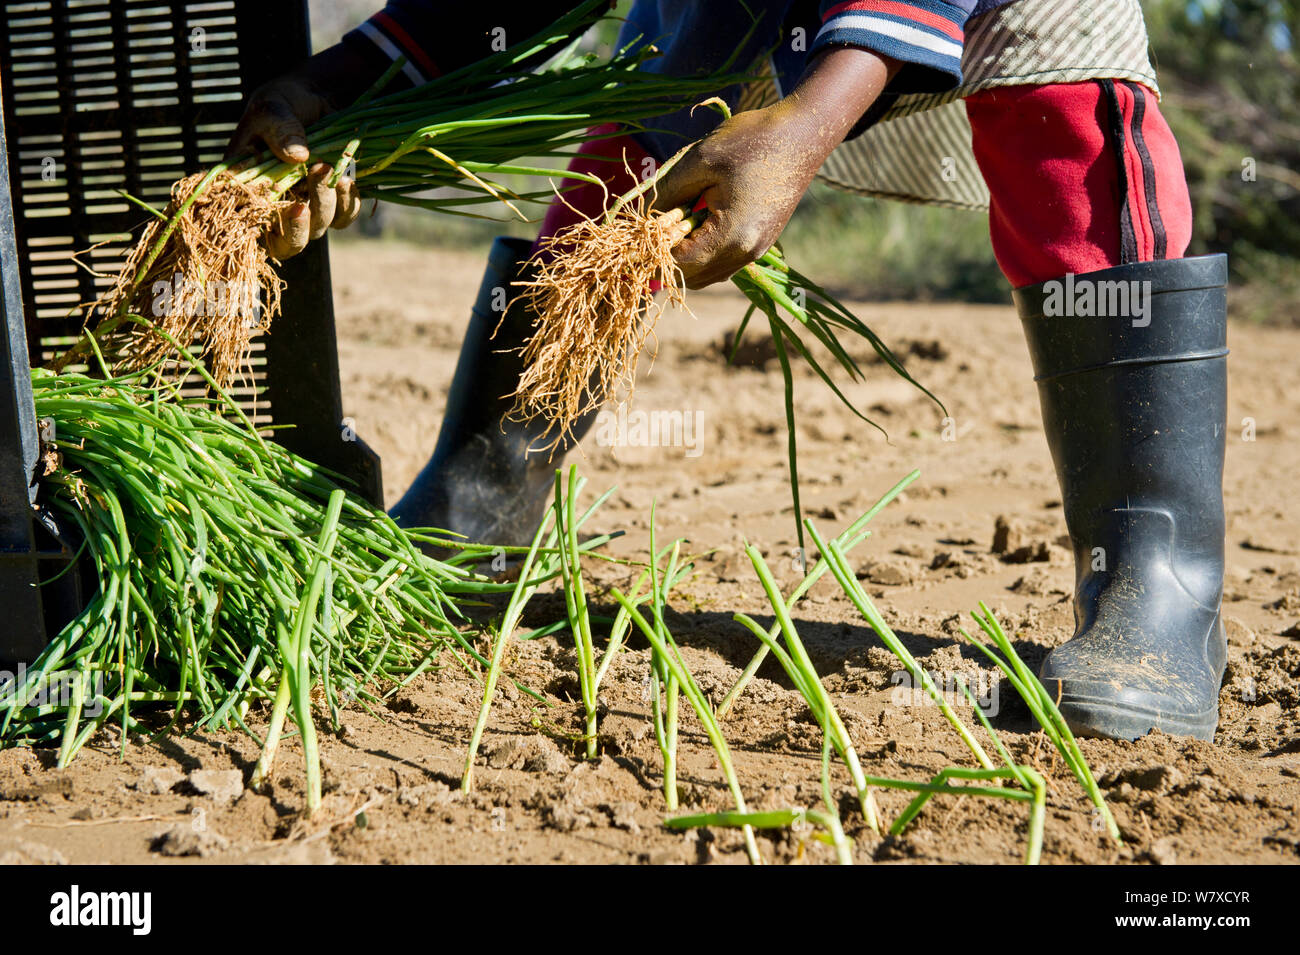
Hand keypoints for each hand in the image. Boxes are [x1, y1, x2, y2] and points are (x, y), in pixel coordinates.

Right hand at [226, 45, 368, 258]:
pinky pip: (344, 217)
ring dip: (326, 204)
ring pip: (318, 228)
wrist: (316, 97)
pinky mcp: (332, 200)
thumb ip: (280, 129)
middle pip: (288, 243)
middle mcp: (275, 204)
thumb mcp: (272, 107)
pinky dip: (347, 203)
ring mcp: (305, 204)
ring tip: (330, 168)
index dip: (270, 233)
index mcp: (248, 188)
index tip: (291, 208)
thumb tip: (298, 156)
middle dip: (301, 227)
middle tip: (307, 194)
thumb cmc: (282, 101)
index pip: (251, 230)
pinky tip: (347, 179)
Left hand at [651, 47, 900, 288]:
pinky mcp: (761, 243)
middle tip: (661, 221)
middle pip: (693, 277)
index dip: (657, 248)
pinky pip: (724, 262)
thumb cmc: (752, 140)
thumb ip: (668, 193)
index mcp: (733, 237)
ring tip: (679, 219)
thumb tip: (645, 218)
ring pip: (708, 274)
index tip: (647, 224)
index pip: (680, 263)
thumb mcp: (700, 160)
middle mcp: (746, 253)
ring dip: (688, 256)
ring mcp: (757, 251)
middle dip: (671, 256)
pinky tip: (699, 221)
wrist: (803, 134)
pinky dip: (705, 251)